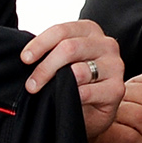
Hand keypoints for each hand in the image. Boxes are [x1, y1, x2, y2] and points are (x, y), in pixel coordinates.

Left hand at [20, 19, 125, 142]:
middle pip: (69, 48)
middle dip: (45, 67)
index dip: (40, 44)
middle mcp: (106, 44)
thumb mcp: (63, 62)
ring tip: (46, 94)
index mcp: (90, 31)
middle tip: (31, 85)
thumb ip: (51, 54)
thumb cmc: (76, 83)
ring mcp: (115, 66)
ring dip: (56, 84)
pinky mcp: (117, 89)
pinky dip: (72, 98)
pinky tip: (66, 102)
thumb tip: (26, 57)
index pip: (61, 31)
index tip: (24, 59)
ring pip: (78, 71)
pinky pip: (87, 92)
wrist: (95, 112)